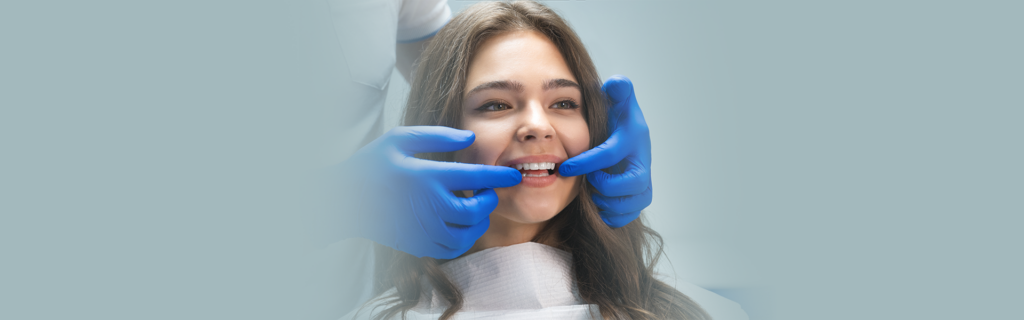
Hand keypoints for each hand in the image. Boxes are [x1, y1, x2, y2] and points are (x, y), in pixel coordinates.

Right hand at [332, 126, 521, 258]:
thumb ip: (437, 136)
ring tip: (475, 208)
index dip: (500, 176)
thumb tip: (470, 138)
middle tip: (487, 191)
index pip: (476, 176)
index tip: (514, 174)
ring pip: (467, 234)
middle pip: (476, 210)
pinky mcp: (417, 245)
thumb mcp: (399, 139)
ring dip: (479, 221)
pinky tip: (460, 224)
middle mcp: (429, 206)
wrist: (342, 200)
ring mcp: (423, 229)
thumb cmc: (371, 165)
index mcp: (427, 176)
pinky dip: (464, 238)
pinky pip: (452, 249)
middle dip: (489, 200)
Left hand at [558, 75, 651, 227]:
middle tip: (587, 184)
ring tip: (592, 195)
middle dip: (605, 186)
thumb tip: (616, 83)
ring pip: (635, 202)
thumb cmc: (616, 118)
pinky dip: (614, 215)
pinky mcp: (639, 196)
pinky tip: (598, 207)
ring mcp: (644, 180)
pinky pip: (630, 215)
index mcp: (634, 138)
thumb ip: (618, 89)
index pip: (610, 153)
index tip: (565, 167)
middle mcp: (643, 160)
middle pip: (633, 183)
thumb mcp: (618, 100)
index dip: (587, 162)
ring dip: (609, 203)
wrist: (627, 138)